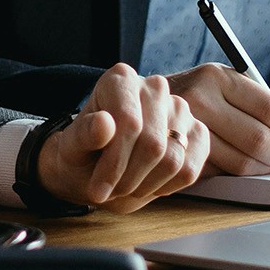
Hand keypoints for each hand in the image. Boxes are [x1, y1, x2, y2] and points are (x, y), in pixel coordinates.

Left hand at [33, 64, 209, 213]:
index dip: (114, 164)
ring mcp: (180, 109)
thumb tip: (104, 123)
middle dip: (128, 179)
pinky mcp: (198, 133)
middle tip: (110, 191)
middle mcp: (155, 87)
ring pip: (173, 160)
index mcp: (121, 79)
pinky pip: (190, 170)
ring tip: (125, 186)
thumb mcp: (72, 148)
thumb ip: (84, 135)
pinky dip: (166, 187)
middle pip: (153, 144)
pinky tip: (146, 183)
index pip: (129, 123)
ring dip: (145, 185)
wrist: (97, 166)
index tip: (97, 190)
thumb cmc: (83, 153)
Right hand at [165, 63, 269, 175]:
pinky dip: (236, 174)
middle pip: (258, 138)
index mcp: (217, 77)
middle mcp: (199, 98)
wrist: (137, 103)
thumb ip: (257, 103)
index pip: (268, 108)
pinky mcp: (177, 154)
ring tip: (265, 164)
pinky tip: (237, 165)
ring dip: (261, 169)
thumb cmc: (193, 95)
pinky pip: (220, 174)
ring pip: (241, 162)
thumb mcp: (222, 85)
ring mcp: (185, 128)